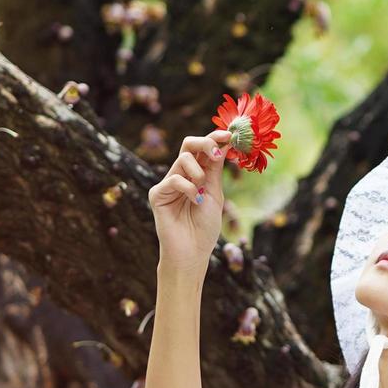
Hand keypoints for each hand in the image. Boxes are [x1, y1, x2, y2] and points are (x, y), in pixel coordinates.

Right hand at [148, 130, 230, 273]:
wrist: (192, 252)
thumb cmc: (204, 227)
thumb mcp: (214, 194)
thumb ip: (215, 170)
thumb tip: (224, 143)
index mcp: (197, 174)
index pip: (203, 148)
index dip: (215, 137)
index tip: (230, 134)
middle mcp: (181, 175)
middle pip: (188, 144)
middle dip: (205, 143)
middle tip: (217, 152)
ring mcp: (168, 184)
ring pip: (183, 158)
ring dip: (199, 171)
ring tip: (202, 191)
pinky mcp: (157, 195)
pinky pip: (174, 178)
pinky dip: (188, 187)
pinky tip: (193, 201)